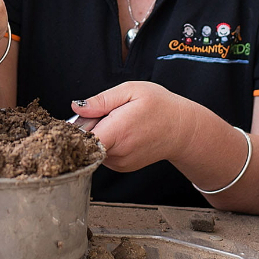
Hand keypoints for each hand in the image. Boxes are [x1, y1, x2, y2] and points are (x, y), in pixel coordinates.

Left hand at [71, 82, 204, 171]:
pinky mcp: (122, 167)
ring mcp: (120, 163)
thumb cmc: (160, 106)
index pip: (82, 139)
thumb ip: (101, 100)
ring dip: (98, 135)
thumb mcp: (131, 90)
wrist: (182, 129)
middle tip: (106, 113)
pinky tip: (122, 132)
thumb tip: (77, 107)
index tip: (82, 117)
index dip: (75, 128)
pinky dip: (106, 142)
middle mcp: (118, 153)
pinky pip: (103, 154)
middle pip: (86, 142)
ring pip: (93, 148)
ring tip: (118, 122)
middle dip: (88, 126)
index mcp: (118, 132)